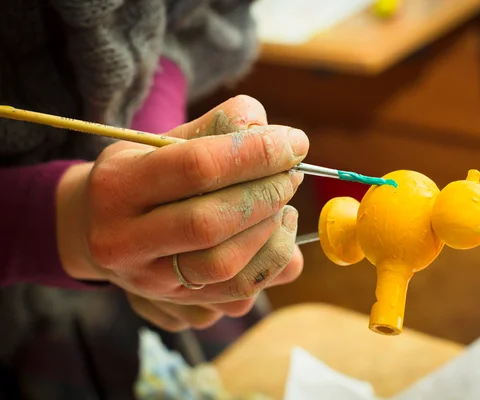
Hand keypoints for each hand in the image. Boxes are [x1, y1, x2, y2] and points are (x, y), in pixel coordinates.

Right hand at [56, 95, 307, 325]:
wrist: (100, 229)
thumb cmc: (141, 176)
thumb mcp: (164, 140)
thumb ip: (217, 126)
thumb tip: (269, 131)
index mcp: (118, 186)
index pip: (198, 167)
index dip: (256, 153)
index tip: (294, 143)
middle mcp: (124, 241)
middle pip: (210, 223)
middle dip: (266, 195)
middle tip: (291, 175)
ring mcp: (149, 281)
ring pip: (225, 266)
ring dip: (272, 233)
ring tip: (283, 206)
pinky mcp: (177, 304)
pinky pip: (238, 295)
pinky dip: (271, 263)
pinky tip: (275, 235)